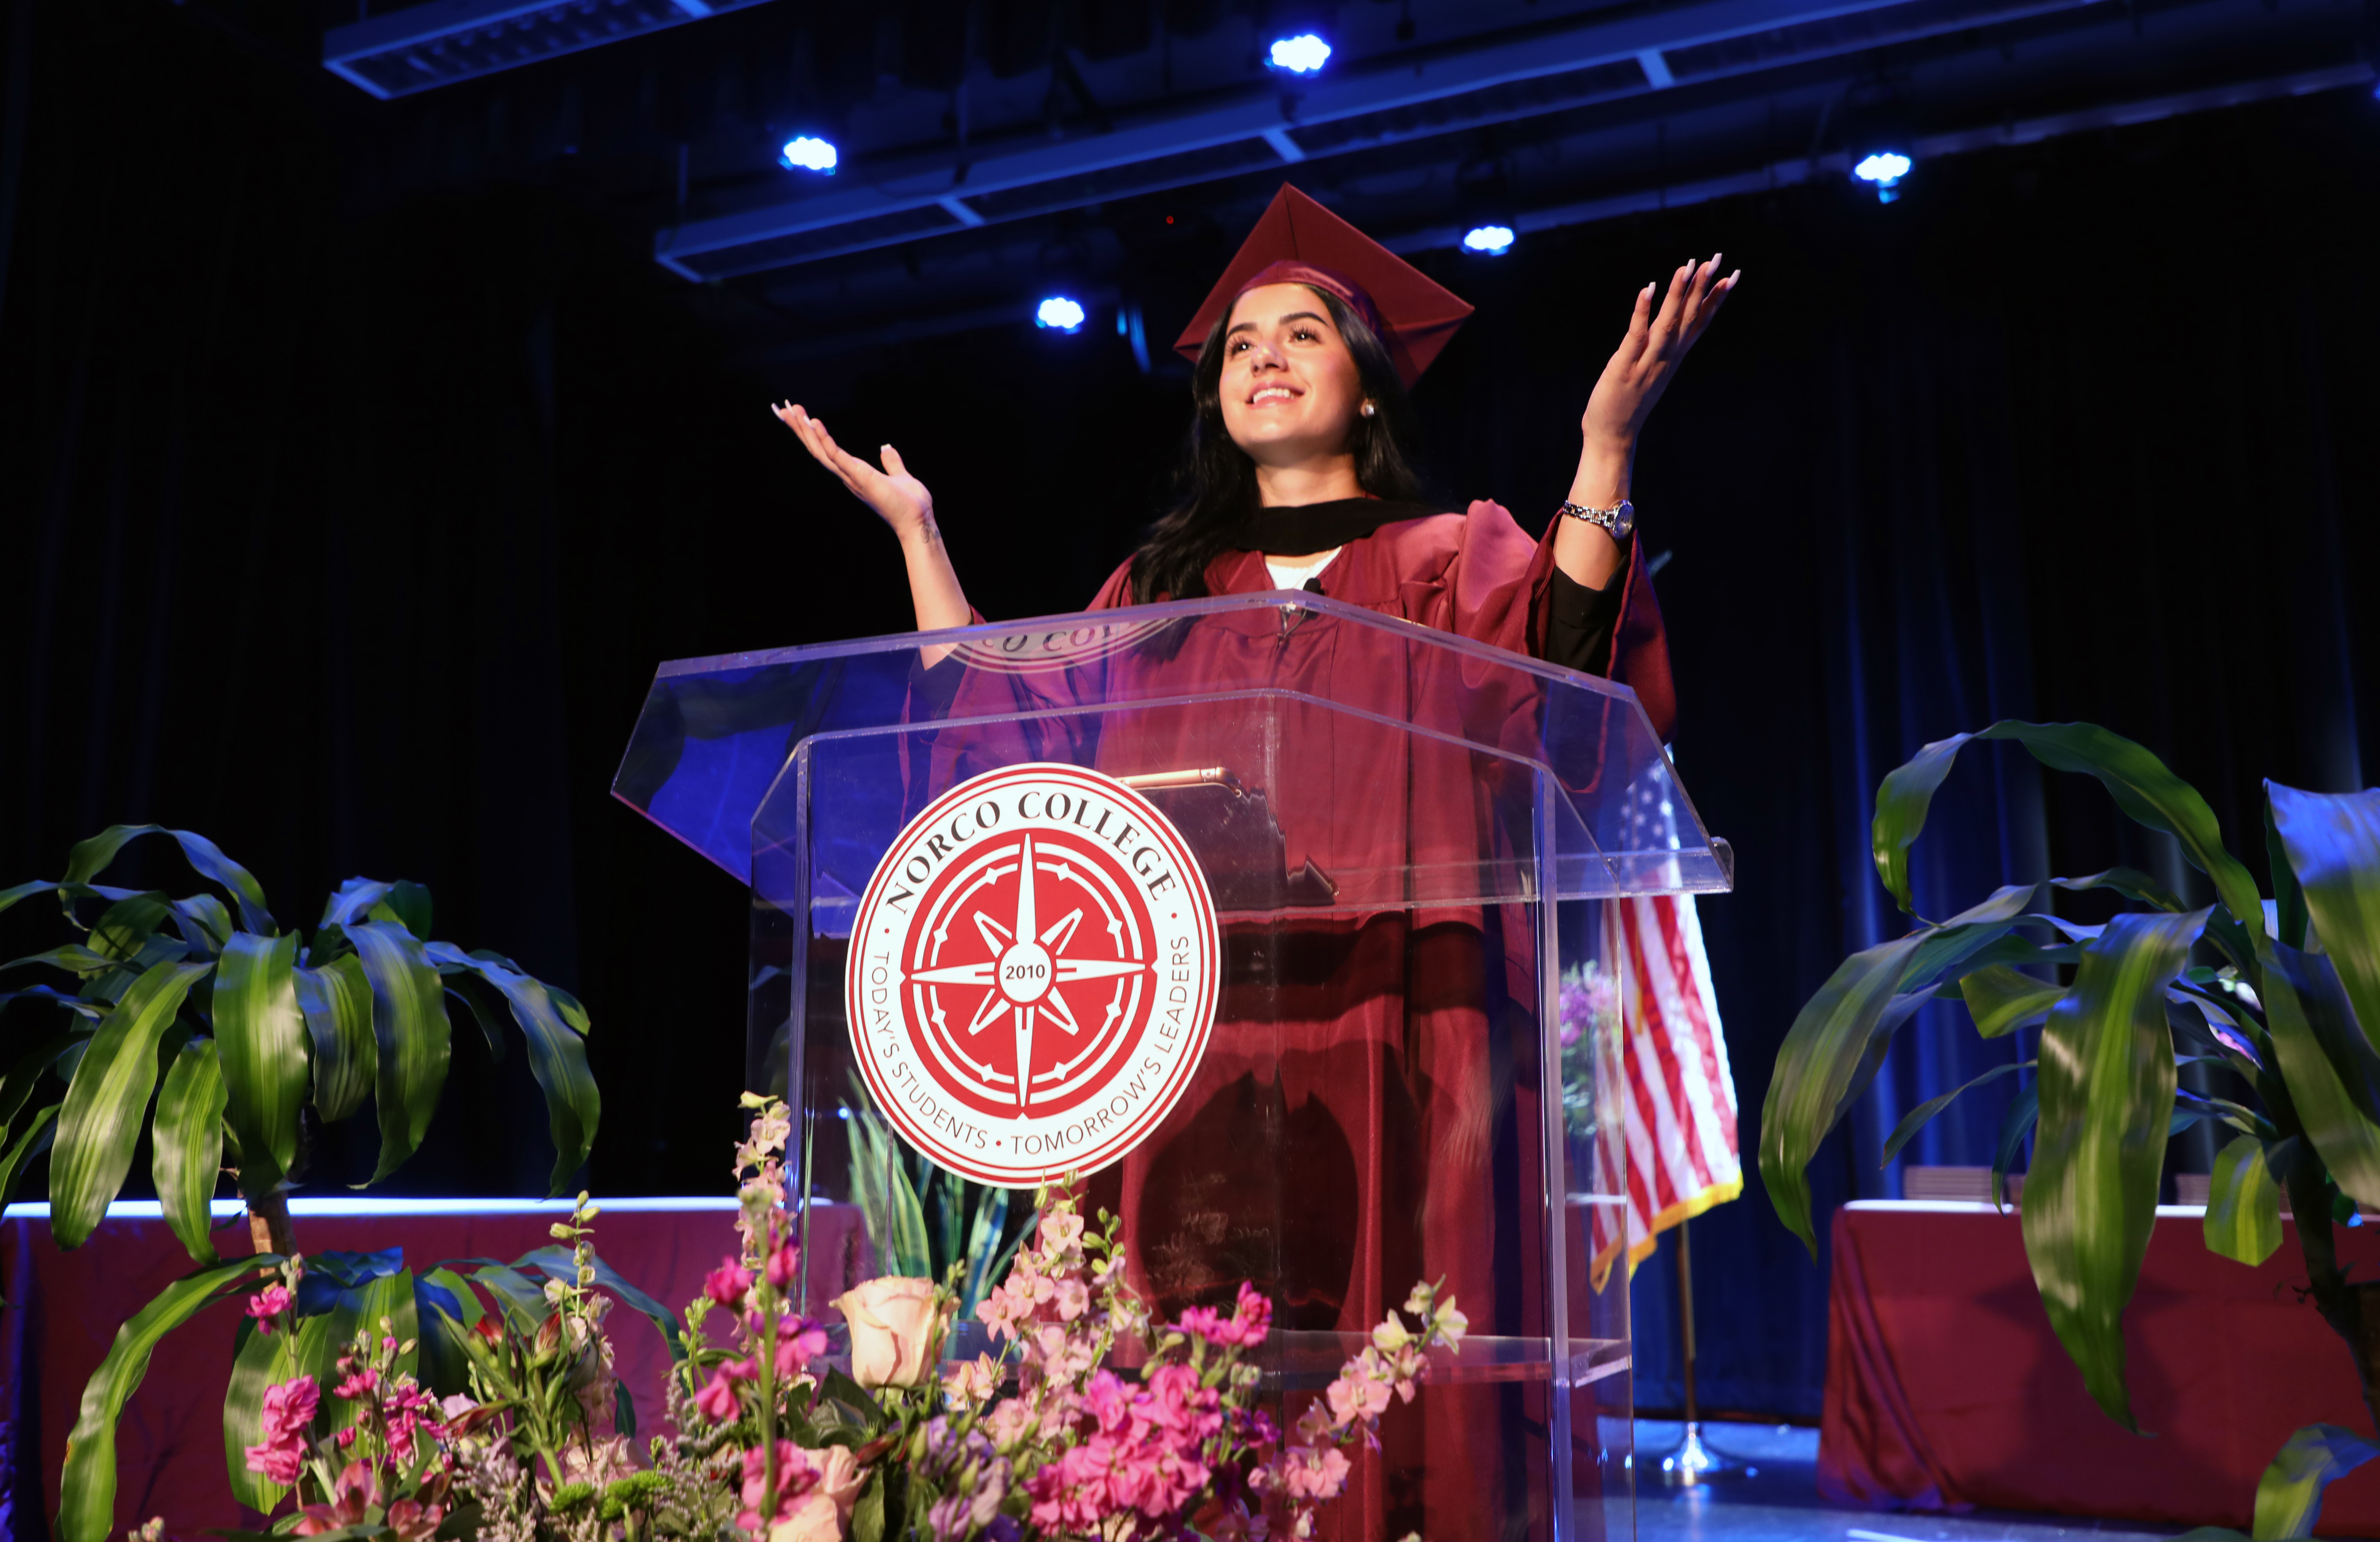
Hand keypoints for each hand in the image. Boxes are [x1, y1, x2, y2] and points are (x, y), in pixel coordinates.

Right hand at [774, 402, 935, 544]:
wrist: (919, 521)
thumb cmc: (910, 504)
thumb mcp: (899, 476)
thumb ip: (891, 463)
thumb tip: (886, 448)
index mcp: (854, 473)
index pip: (826, 451)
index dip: (811, 435)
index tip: (798, 417)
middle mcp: (847, 475)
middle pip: (816, 449)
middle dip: (799, 430)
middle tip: (783, 409)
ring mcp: (851, 477)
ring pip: (820, 451)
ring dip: (805, 431)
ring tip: (791, 411)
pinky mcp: (859, 477)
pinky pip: (837, 456)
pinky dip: (825, 440)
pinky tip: (814, 423)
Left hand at [1579, 255, 1738, 456]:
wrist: (1613, 436)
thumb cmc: (1629, 402)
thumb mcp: (1653, 371)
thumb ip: (1662, 349)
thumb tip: (1670, 327)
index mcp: (1674, 357)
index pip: (1700, 322)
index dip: (1716, 298)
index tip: (1733, 274)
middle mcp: (1667, 357)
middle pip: (1689, 316)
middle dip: (1703, 286)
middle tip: (1717, 258)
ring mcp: (1648, 362)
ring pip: (1668, 322)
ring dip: (1678, 293)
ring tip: (1688, 265)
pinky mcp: (1625, 366)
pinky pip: (1637, 334)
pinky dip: (1643, 310)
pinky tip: (1648, 288)